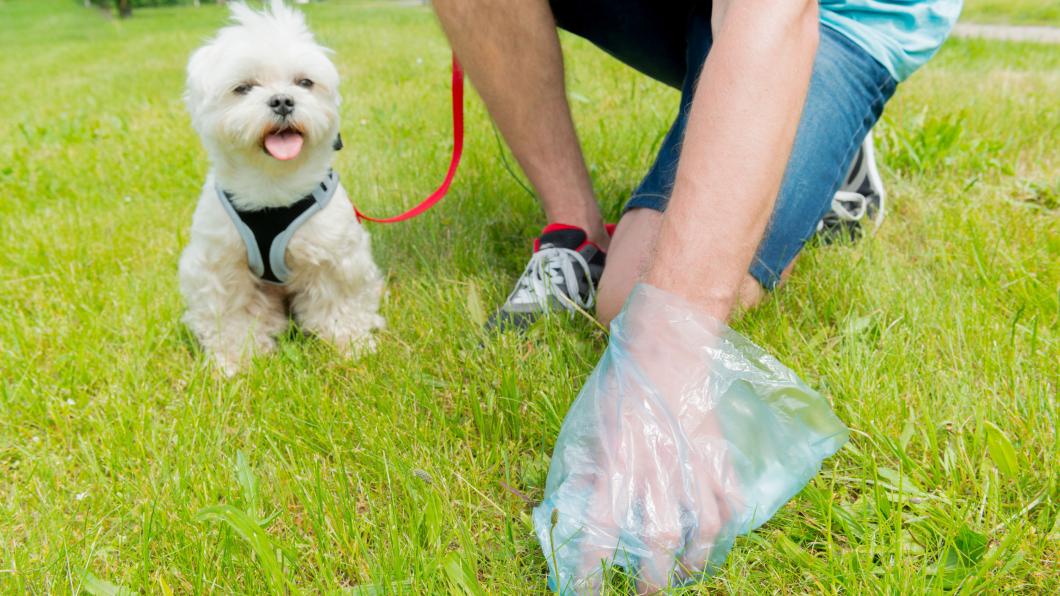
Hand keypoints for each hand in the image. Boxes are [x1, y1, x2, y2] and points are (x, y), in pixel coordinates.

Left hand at [534, 284, 848, 592]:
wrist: (664, 349)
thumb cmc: (620, 389)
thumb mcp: (589, 428)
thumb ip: (585, 471)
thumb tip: (570, 512)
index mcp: (616, 462)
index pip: (600, 528)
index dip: (591, 567)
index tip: (585, 589)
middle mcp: (656, 468)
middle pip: (660, 539)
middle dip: (653, 579)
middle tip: (644, 594)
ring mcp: (693, 462)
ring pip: (704, 528)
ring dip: (695, 561)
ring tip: (685, 574)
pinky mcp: (718, 454)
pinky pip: (732, 501)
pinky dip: (729, 527)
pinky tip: (716, 538)